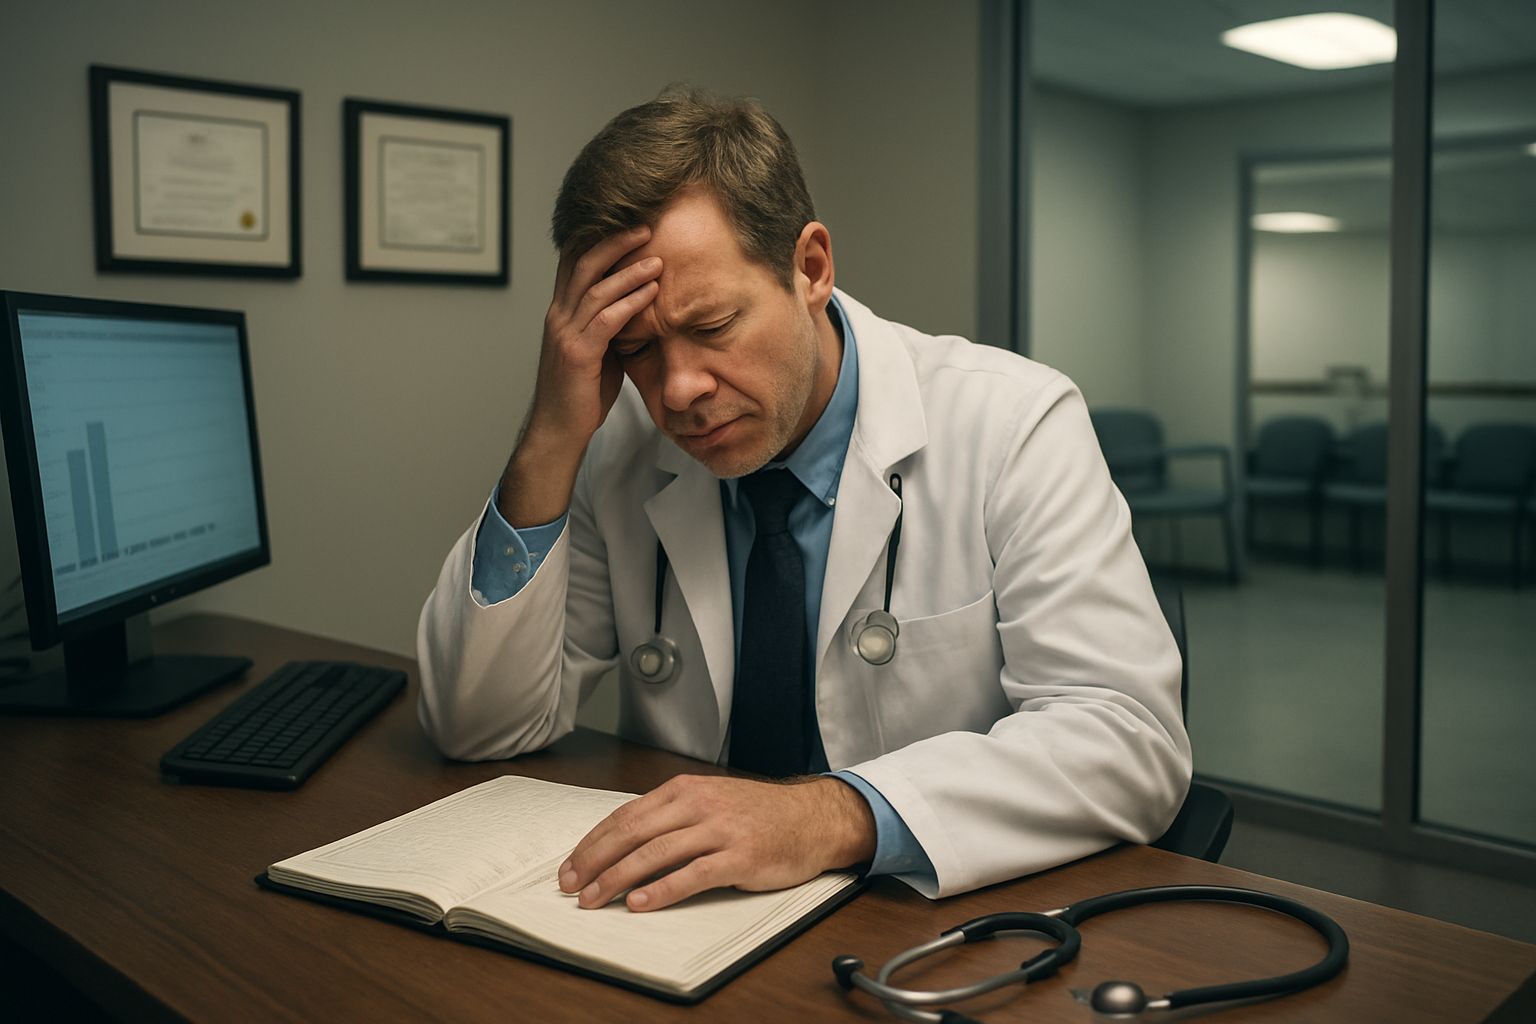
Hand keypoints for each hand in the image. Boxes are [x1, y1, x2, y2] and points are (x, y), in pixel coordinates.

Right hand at [498, 227, 662, 526]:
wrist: (558, 431)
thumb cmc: (581, 394)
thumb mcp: (598, 351)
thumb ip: (611, 325)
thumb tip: (638, 307)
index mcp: (561, 312)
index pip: (575, 262)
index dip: (599, 238)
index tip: (630, 223)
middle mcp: (559, 316)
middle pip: (583, 263)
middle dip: (615, 242)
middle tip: (645, 226)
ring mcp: (566, 334)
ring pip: (596, 289)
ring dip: (629, 270)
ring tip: (657, 258)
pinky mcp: (578, 354)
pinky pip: (606, 319)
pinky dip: (631, 302)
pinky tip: (652, 292)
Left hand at [557, 774, 876, 911]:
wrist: (811, 818)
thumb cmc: (757, 813)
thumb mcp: (709, 801)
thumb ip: (669, 817)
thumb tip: (621, 843)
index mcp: (684, 789)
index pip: (625, 816)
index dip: (592, 843)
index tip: (571, 867)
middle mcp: (698, 804)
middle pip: (632, 834)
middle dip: (595, 862)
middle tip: (571, 887)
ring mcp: (719, 830)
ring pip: (655, 854)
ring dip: (618, 879)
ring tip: (594, 899)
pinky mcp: (739, 856)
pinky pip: (692, 875)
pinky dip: (661, 890)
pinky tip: (640, 903)